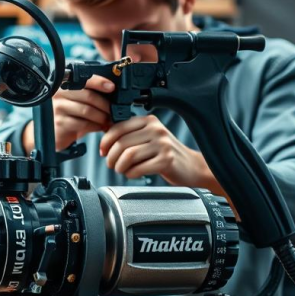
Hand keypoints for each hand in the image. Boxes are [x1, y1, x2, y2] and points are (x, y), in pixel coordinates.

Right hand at [23, 76, 115, 152]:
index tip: (111, 87)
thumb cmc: (72, 113)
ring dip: (102, 116)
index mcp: (64, 82)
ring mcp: (58, 108)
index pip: (83, 78)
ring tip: (108, 119)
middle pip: (88, 96)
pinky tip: (100, 126)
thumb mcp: (80, 99)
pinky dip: (96, 126)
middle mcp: (59, 93)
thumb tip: (112, 89)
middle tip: (114, 110)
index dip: (99, 82)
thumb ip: (91, 91)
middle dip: (105, 104)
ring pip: (87, 110)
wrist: (58, 131)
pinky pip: (84, 124)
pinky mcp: (60, 123)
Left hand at [99, 114, 216, 188]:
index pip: (118, 127)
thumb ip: (129, 134)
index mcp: (149, 120)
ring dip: (119, 166)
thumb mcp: (148, 137)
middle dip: (111, 157)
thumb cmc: (165, 153)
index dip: (105, 141)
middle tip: (111, 165)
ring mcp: (163, 144)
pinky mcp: (166, 160)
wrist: (191, 167)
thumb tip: (103, 134)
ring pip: (128, 155)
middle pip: (121, 143)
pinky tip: (133, 174)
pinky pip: (139, 168)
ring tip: (121, 170)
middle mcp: (156, 129)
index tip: (103, 151)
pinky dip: (131, 174)